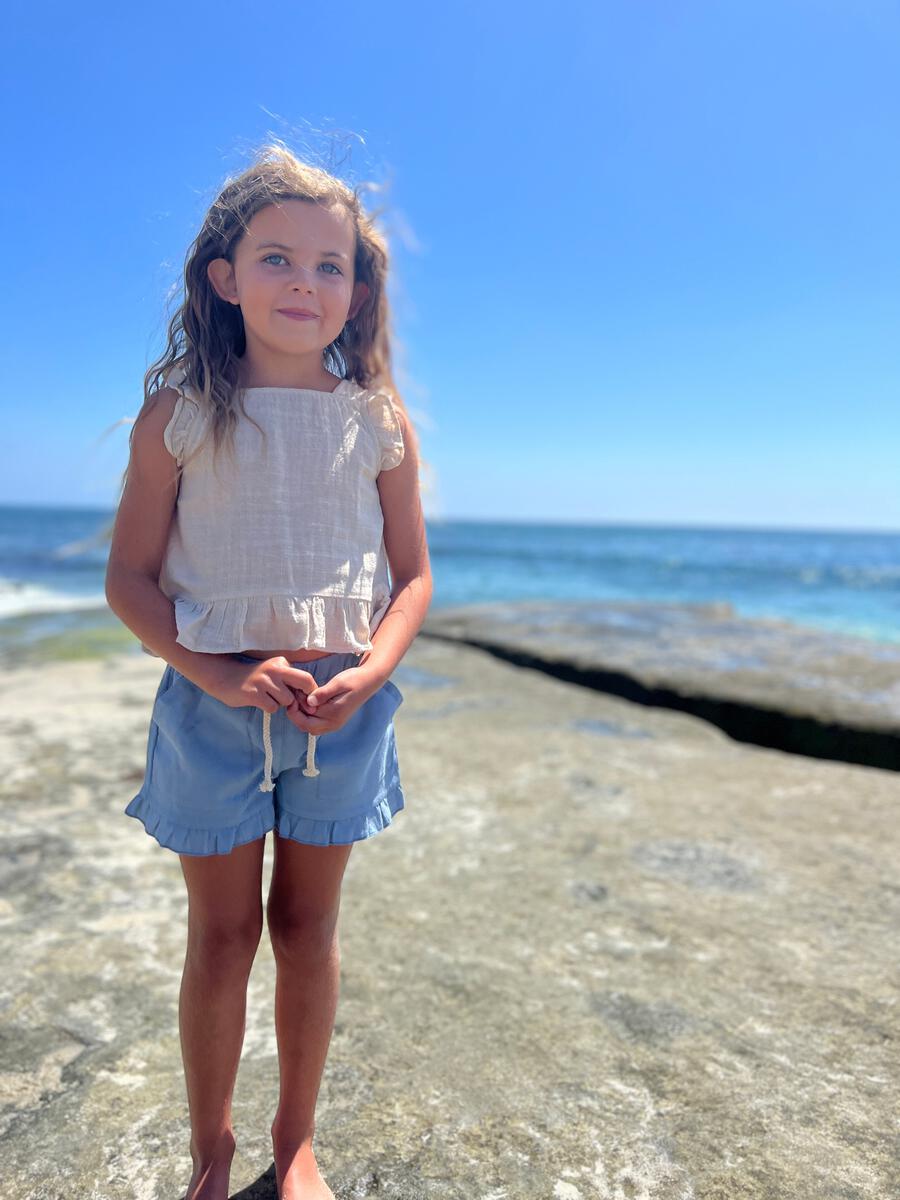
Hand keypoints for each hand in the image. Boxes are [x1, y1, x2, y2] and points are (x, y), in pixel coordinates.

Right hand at [203, 656, 320, 714]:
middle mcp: (274, 669)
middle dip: (303, 697)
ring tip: (268, 697)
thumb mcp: (273, 674)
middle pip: (304, 683)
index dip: (311, 692)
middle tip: (295, 704)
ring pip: (287, 700)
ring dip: (280, 703)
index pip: (306, 677)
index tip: (307, 702)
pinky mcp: (253, 693)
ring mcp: (263, 681)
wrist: (225, 678)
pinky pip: (272, 707)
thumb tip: (309, 701)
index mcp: (281, 662)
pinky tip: (259, 701)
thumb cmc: (255, 680)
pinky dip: (268, 707)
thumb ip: (290, 683)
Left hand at [283, 663, 383, 734]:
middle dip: (296, 715)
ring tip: (300, 698)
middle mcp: (333, 724)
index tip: (294, 695)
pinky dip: (307, 715)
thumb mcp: (338, 683)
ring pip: (309, 726)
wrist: (368, 681)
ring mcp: (334, 724)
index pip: (306, 720)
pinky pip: (315, 723)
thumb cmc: (354, 680)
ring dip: (301, 716)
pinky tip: (307, 701)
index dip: (296, 710)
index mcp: (334, 715)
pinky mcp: (333, 720)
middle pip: (306, 727)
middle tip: (295, 697)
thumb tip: (309, 701)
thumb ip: (323, 693)